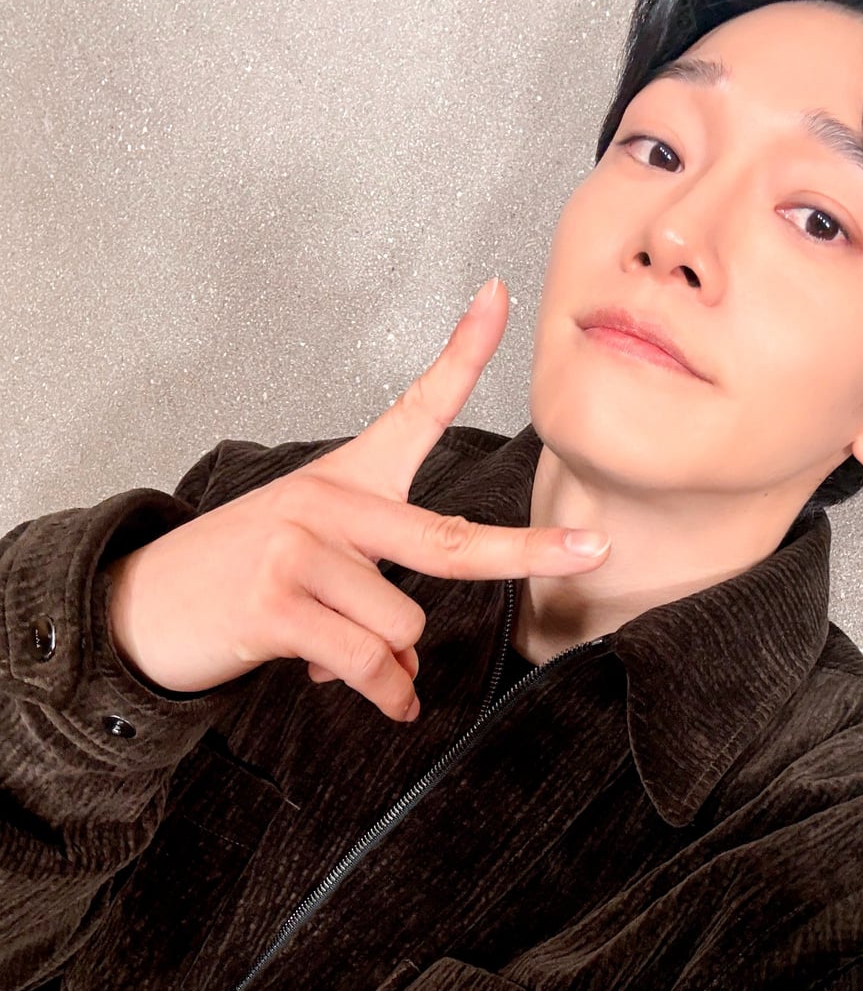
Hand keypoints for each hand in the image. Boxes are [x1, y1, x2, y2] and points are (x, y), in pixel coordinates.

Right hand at [104, 278, 610, 721]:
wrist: (144, 604)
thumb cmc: (242, 575)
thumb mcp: (312, 555)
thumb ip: (375, 602)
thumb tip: (407, 676)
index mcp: (347, 479)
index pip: (415, 408)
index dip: (462, 352)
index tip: (499, 293)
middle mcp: (329, 503)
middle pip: (451, 542)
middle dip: (529, 552)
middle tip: (591, 551)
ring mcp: (300, 550)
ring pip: (403, 628)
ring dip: (388, 665)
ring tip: (338, 654)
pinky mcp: (276, 603)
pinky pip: (367, 664)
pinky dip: (380, 694)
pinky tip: (373, 697)